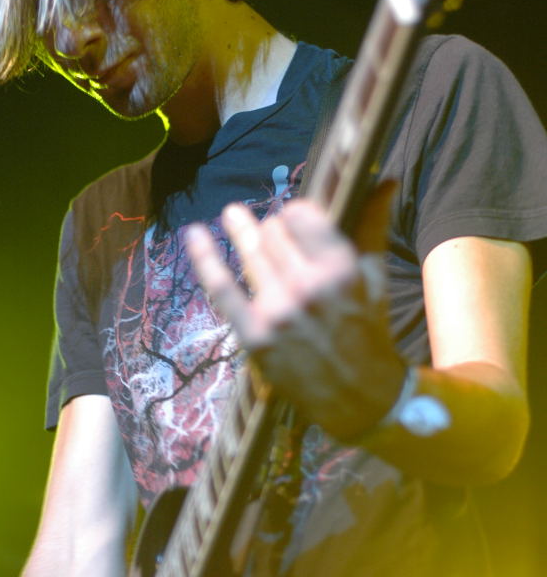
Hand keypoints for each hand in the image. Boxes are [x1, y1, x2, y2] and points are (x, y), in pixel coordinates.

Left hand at [186, 190, 406, 440]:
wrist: (359, 396)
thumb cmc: (367, 331)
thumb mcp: (375, 277)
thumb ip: (372, 225)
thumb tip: (383, 180)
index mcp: (341, 269)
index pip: (300, 215)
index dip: (296, 215)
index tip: (297, 221)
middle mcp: (307, 287)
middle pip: (274, 234)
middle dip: (275, 231)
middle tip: (276, 236)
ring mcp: (277, 311)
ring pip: (251, 255)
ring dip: (242, 231)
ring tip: (233, 214)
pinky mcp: (255, 335)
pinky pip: (223, 289)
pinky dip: (205, 259)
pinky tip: (193, 235)